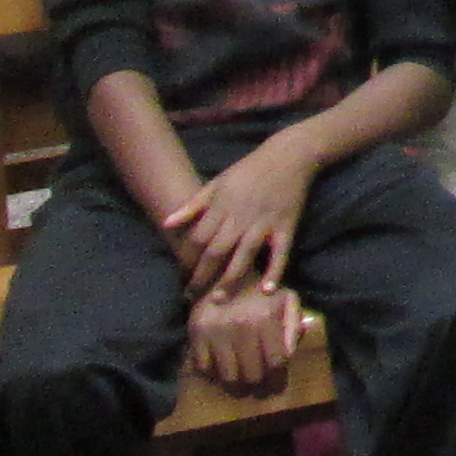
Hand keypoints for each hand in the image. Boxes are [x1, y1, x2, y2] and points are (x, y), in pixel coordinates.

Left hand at [165, 137, 315, 298]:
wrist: (289, 155)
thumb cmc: (249, 169)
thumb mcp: (217, 182)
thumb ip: (193, 205)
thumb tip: (166, 224)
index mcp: (221, 206)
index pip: (198, 238)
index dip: (187, 259)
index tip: (182, 275)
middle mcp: (240, 217)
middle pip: (216, 251)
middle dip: (202, 276)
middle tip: (192, 297)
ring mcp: (264, 224)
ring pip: (244, 256)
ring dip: (230, 280)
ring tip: (219, 300)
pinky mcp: (286, 227)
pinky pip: (280, 253)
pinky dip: (274, 272)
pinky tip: (266, 290)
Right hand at [187, 283, 303, 398]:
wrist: (224, 271)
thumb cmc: (261, 290)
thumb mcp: (286, 299)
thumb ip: (293, 324)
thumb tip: (290, 354)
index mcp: (267, 318)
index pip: (275, 363)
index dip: (277, 379)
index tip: (276, 386)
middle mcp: (241, 327)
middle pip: (252, 375)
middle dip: (258, 386)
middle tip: (259, 388)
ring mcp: (216, 331)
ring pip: (228, 377)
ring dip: (236, 386)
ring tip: (241, 384)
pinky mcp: (196, 334)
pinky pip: (204, 368)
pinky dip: (213, 375)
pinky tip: (222, 370)